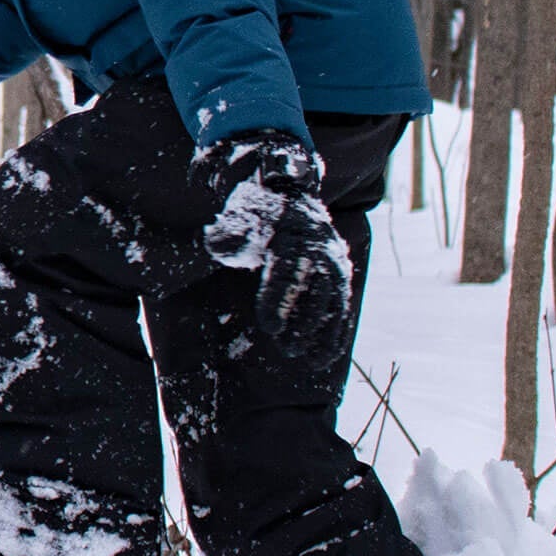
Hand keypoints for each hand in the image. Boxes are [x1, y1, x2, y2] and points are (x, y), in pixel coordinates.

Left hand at [195, 132, 352, 360]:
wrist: (291, 195)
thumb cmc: (258, 214)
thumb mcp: (239, 217)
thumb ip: (227, 234)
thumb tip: (213, 245)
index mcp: (291, 236)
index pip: (285, 272)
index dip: (277, 300)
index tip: (267, 326)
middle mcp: (317, 249)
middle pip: (313, 290)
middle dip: (302, 322)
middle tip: (287, 348)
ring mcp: (332, 263)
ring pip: (333, 302)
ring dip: (323, 333)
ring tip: (311, 361)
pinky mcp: (340, 275)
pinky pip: (342, 305)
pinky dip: (337, 330)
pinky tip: (327, 355)